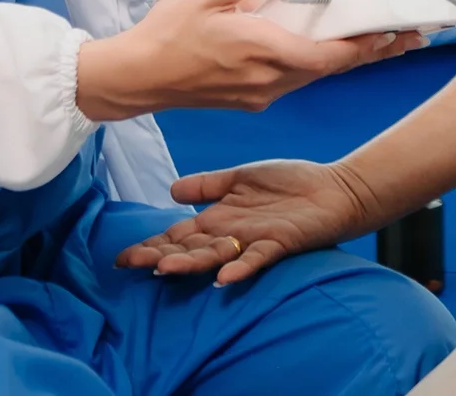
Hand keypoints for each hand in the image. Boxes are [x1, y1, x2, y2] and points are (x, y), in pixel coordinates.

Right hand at [75, 0, 424, 121]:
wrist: (136, 77)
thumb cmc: (168, 32)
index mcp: (262, 52)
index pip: (328, 56)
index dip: (366, 47)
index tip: (396, 34)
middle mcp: (268, 81)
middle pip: (331, 69)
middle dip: (371, 52)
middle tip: (409, 37)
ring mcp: (260, 95)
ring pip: (314, 76)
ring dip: (347, 59)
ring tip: (382, 41)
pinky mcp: (251, 100)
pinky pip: (294, 81)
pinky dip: (318, 65)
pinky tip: (328, 49)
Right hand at [116, 158, 386, 284]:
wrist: (332, 190)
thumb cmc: (288, 184)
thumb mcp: (241, 177)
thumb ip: (208, 184)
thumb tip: (170, 190)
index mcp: (218, 218)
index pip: (177, 234)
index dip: (152, 243)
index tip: (123, 254)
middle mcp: (230, 234)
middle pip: (189, 248)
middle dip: (160, 255)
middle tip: (132, 263)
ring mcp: (252, 241)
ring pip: (215, 257)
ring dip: (192, 264)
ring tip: (166, 269)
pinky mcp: (278, 244)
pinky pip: (256, 260)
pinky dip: (240, 269)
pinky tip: (223, 278)